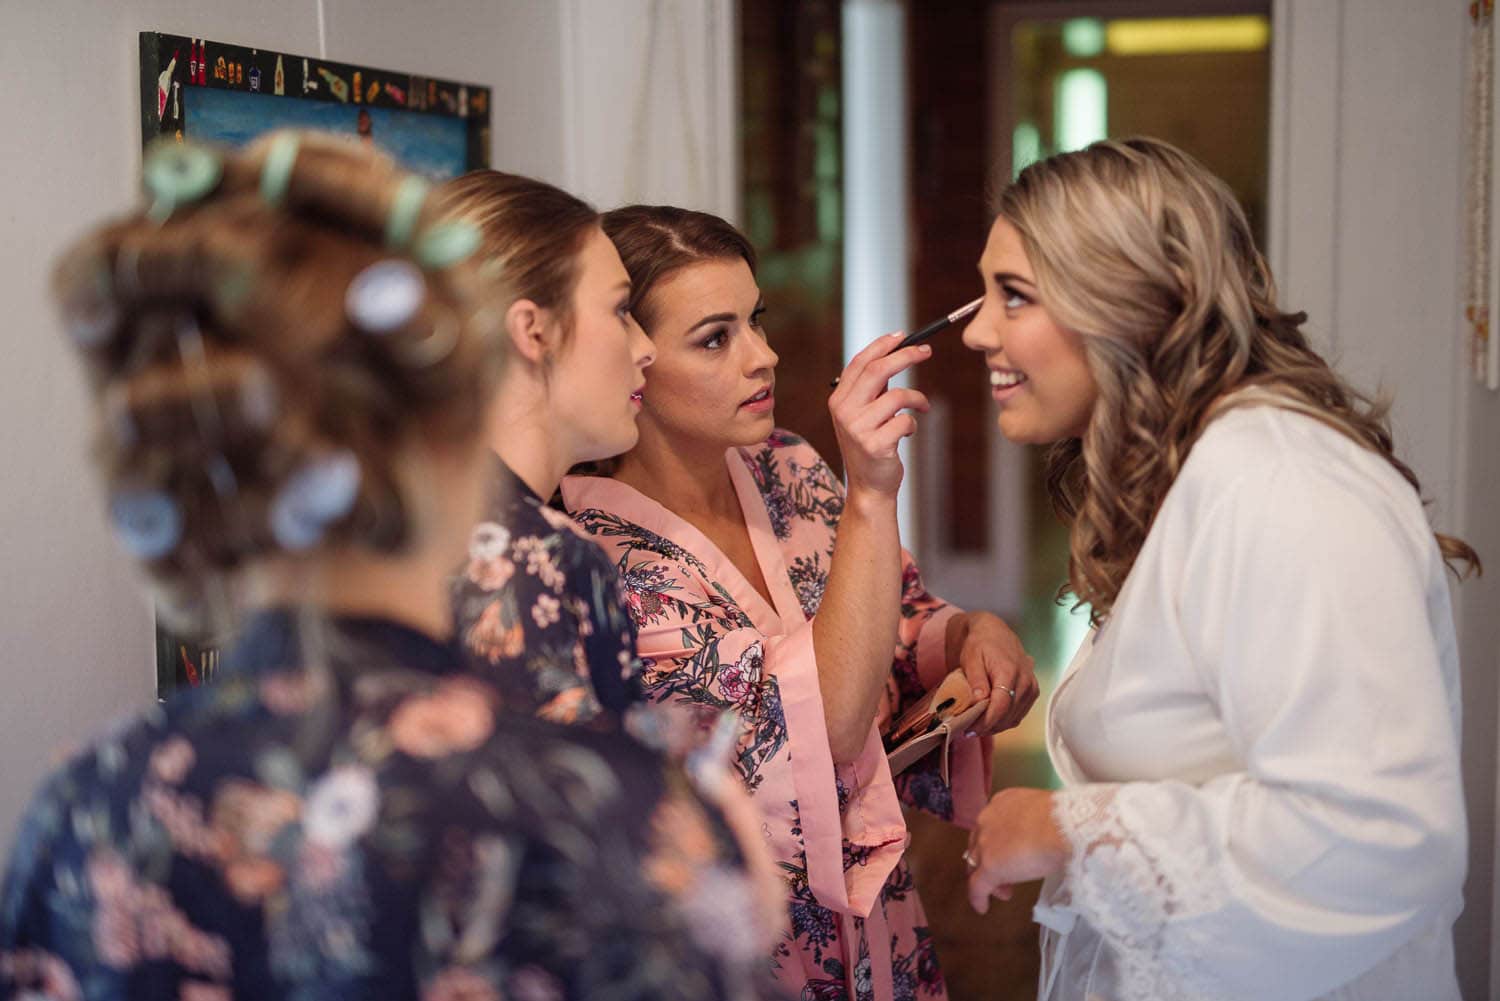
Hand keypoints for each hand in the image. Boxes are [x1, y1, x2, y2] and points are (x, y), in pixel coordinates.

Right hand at [828, 332, 931, 498]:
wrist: (868, 487)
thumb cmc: (870, 446)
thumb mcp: (863, 414)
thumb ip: (872, 388)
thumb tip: (895, 353)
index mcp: (839, 399)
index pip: (860, 362)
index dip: (883, 345)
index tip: (904, 336)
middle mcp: (844, 411)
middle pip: (878, 370)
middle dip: (906, 356)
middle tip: (926, 351)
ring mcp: (858, 429)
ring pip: (897, 396)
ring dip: (917, 398)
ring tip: (923, 405)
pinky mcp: (875, 445)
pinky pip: (906, 421)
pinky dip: (913, 424)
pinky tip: (908, 432)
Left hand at [947, 612, 1037, 734]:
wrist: (995, 633)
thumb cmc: (980, 645)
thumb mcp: (972, 658)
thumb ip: (976, 680)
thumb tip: (978, 701)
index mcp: (1010, 671)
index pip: (1001, 705)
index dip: (986, 721)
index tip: (970, 728)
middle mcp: (1025, 681)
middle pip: (1008, 714)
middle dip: (988, 727)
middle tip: (968, 731)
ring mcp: (1031, 687)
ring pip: (1014, 718)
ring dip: (995, 727)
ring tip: (976, 728)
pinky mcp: (1032, 692)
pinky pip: (1019, 714)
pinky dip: (1004, 721)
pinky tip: (989, 722)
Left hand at [965, 787, 1067, 912]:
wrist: (1062, 826)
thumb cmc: (1064, 818)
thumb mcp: (1044, 815)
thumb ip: (1035, 824)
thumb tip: (1044, 836)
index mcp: (1002, 803)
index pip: (991, 826)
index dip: (997, 843)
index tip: (1009, 854)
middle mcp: (987, 820)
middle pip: (979, 844)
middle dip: (989, 860)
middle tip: (1006, 876)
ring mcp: (985, 843)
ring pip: (977, 864)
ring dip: (988, 879)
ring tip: (1004, 891)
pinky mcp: (988, 867)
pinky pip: (977, 886)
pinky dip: (978, 898)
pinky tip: (982, 907)